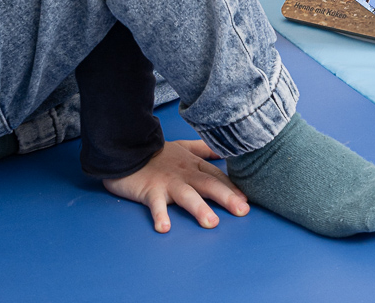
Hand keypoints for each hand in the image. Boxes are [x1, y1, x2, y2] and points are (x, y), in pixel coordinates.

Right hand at [103, 139, 248, 232]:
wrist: (127, 146)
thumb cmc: (156, 152)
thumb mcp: (183, 147)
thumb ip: (203, 150)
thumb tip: (224, 150)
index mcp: (193, 165)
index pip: (216, 177)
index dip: (232, 188)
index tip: (247, 200)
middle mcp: (184, 174)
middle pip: (208, 185)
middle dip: (226, 197)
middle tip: (243, 211)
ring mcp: (167, 182)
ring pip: (186, 195)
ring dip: (199, 208)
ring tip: (212, 223)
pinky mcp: (150, 190)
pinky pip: (155, 204)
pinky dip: (159, 215)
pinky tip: (164, 228)